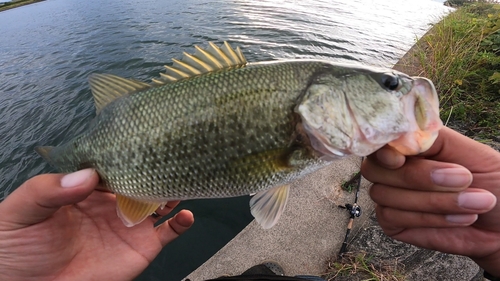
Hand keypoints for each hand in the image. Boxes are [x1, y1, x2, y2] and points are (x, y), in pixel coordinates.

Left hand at [0, 169, 193, 280]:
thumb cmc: (15, 249)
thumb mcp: (20, 212)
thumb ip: (47, 190)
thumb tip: (88, 176)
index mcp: (85, 189)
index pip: (111, 163)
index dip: (126, 151)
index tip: (140, 139)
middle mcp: (111, 203)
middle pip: (140, 177)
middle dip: (155, 165)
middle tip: (170, 153)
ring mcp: (128, 225)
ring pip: (159, 200)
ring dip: (172, 189)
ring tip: (180, 179)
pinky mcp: (140, 248)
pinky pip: (168, 233)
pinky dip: (182, 223)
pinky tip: (185, 215)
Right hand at [361, 127, 499, 275]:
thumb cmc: (492, 183)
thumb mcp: (470, 151)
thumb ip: (433, 138)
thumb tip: (402, 131)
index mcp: (407, 146)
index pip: (377, 142)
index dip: (381, 150)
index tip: (398, 159)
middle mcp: (392, 170)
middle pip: (374, 170)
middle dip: (418, 177)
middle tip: (463, 179)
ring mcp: (388, 197)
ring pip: (385, 195)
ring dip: (434, 201)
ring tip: (474, 203)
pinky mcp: (392, 223)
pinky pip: (392, 218)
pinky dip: (429, 218)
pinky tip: (459, 218)